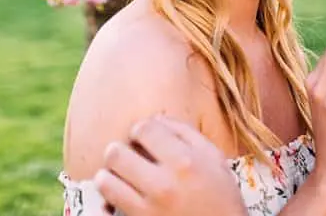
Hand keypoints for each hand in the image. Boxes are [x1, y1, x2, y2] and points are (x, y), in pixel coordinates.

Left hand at [94, 115, 244, 215]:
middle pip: (116, 153)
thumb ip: (185, 133)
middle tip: (127, 156)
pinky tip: (118, 200)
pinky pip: (106, 212)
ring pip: (105, 182)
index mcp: (183, 162)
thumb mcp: (214, 158)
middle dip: (120, 150)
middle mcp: (163, 186)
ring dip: (109, 176)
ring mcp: (149, 211)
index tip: (144, 138)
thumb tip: (155, 119)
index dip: (140, 130)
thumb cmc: (221, 198)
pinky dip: (106, 204)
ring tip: (120, 177)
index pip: (142, 129)